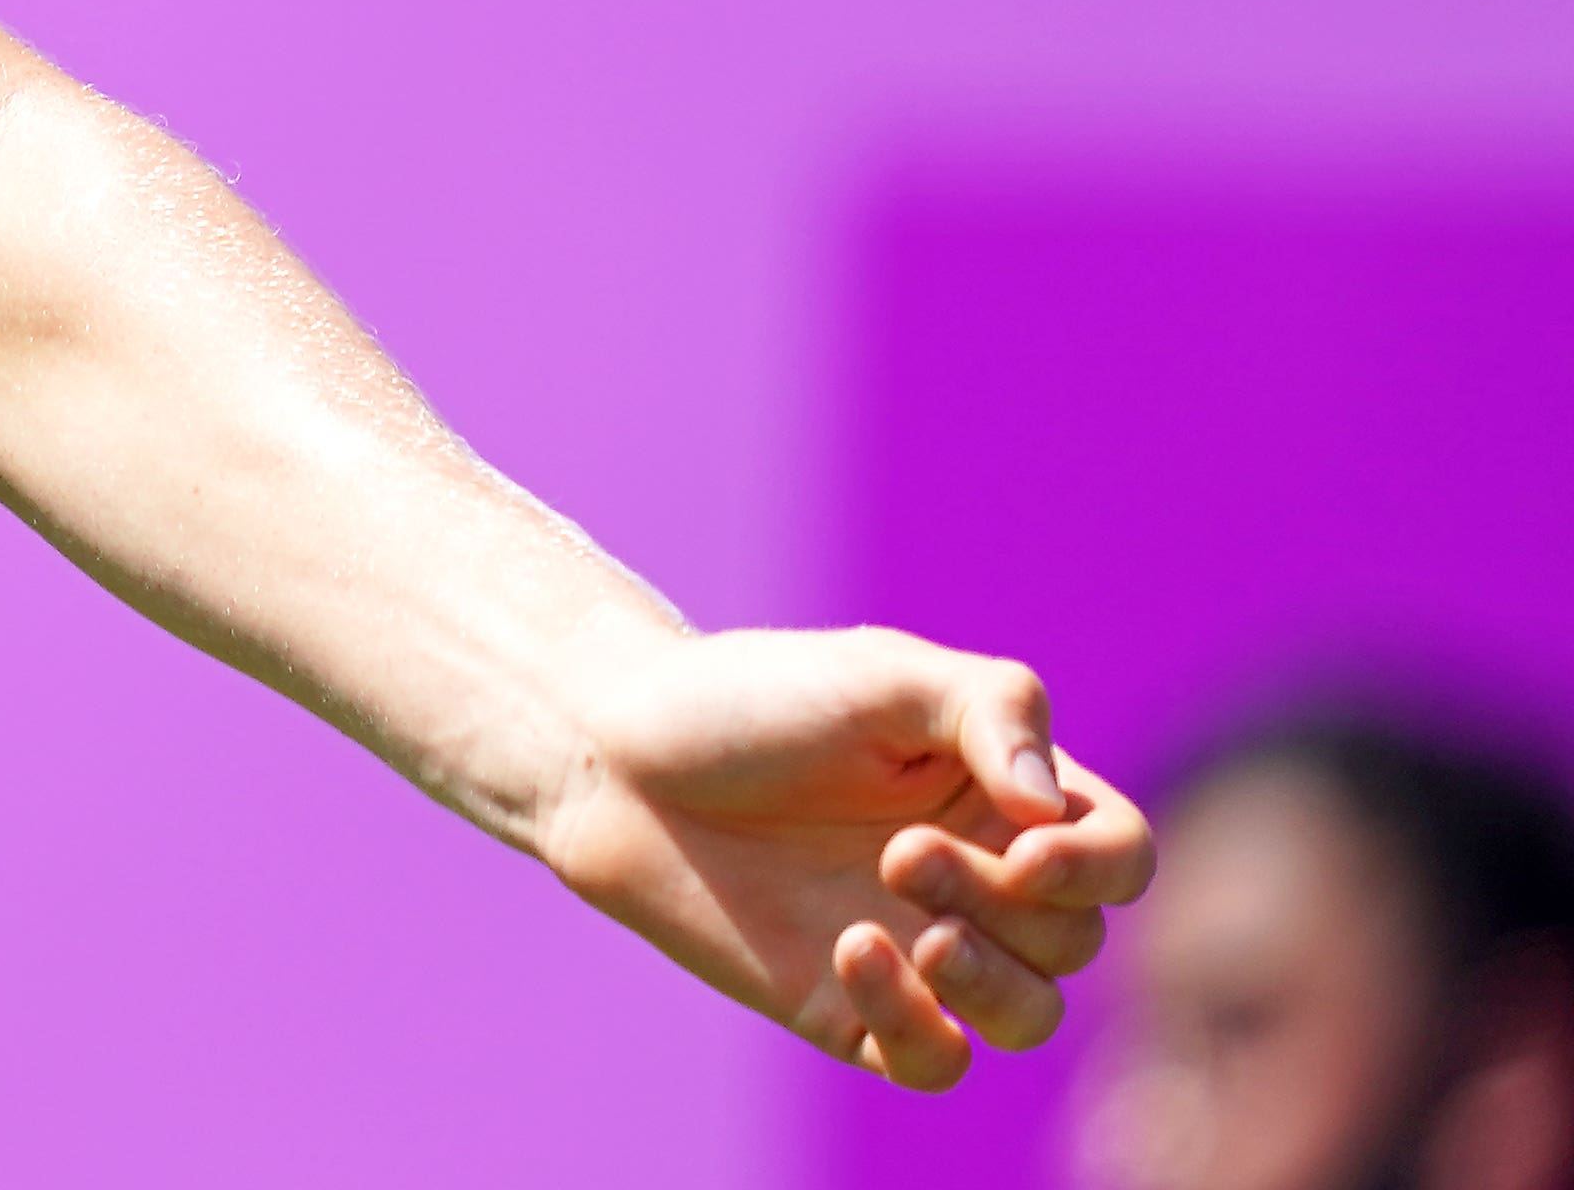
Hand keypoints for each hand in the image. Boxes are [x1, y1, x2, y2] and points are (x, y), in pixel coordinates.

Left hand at [543, 626, 1157, 1088]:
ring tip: (901, 923)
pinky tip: (852, 951)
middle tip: (896, 852)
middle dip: (1001, 903)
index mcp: (1005, 797)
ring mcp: (922, 950)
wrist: (618, 756)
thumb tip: (1051, 809)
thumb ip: (989, 711)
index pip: (1120, 858)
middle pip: (1074, 937)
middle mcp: (979, 880)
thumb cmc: (752, 699)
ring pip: (1031, 1016)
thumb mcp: (880, 673)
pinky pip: (938, 1064)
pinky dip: (918, 1026)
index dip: (1096, 867)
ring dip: (987, 982)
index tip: (1022, 844)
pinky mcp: (855, 1008)